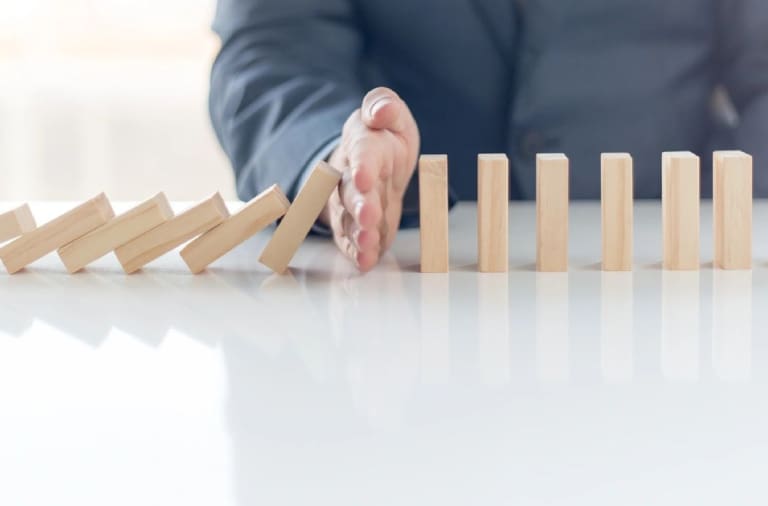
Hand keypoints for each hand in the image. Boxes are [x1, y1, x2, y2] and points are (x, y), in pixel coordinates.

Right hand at [320, 87, 419, 271]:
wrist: (376, 163)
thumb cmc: (385, 138)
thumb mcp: (392, 116)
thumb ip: (384, 106)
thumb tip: (380, 110)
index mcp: (362, 144)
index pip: (361, 154)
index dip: (362, 166)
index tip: (365, 177)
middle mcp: (350, 176)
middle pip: (351, 192)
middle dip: (359, 206)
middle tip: (368, 218)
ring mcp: (350, 204)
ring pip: (349, 219)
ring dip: (358, 233)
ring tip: (368, 243)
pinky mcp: (355, 226)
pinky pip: (353, 240)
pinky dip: (358, 251)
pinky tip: (365, 260)